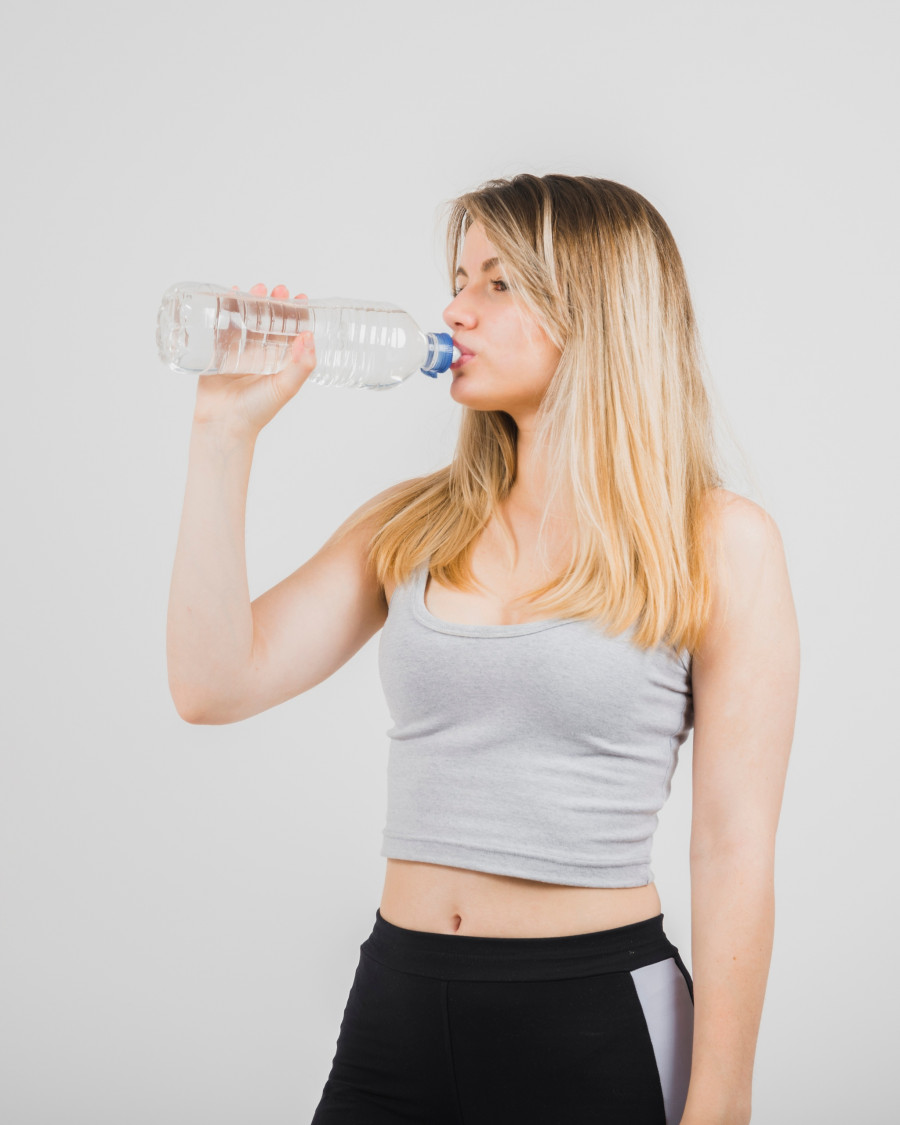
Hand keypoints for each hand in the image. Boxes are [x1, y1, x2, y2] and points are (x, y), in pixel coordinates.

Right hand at [192, 282, 316, 439]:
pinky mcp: (218, 351)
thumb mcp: (285, 388)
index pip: (291, 331)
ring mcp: (239, 351)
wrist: (224, 424)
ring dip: (252, 302)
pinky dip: (225, 309)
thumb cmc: (257, 411)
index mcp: (279, 361)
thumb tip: (310, 336)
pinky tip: (230, 294)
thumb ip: (301, 366)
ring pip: (246, 319)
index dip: (296, 314)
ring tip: (257, 288)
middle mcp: (261, 354)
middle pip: (269, 321)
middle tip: (279, 289)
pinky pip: (221, 326)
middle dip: (274, 303)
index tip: (300, 297)